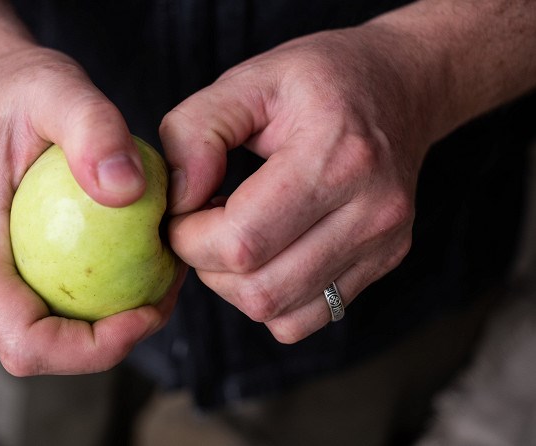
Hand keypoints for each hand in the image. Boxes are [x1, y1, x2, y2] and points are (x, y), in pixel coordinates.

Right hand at [0, 46, 181, 374]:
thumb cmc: (18, 88)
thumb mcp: (59, 88)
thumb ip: (94, 129)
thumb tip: (128, 190)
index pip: (24, 341)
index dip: (92, 350)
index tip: (148, 311)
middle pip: (43, 348)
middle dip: (113, 339)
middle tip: (167, 289)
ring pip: (52, 330)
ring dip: (111, 321)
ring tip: (160, 270)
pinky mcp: (4, 264)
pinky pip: (55, 299)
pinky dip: (102, 294)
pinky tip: (141, 258)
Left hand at [161, 25, 437, 342]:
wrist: (400, 88)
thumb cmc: (320, 80)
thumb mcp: (248, 80)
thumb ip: (195, 132)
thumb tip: (177, 200)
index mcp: (336, 156)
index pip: (242, 240)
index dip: (189, 237)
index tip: (182, 210)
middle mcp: (371, 211)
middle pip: (259, 289)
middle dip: (207, 265)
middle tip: (202, 223)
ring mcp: (383, 245)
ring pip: (279, 313)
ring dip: (235, 285)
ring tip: (234, 236)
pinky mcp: (384, 264)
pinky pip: (306, 318)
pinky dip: (270, 300)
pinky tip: (267, 255)